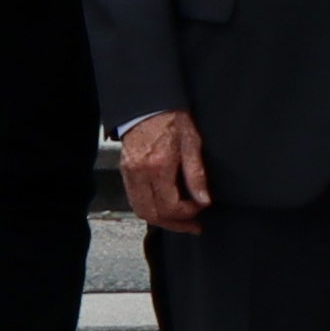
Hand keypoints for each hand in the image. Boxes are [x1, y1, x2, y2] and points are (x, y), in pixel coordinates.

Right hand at [115, 110, 211, 232]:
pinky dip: (150, 209)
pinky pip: (135, 200)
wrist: (147, 104)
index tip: (201, 208)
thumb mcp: (191, 142)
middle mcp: (140, 174)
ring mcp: (129, 174)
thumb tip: (204, 200)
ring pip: (142, 211)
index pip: (170, 206)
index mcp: (157, 167)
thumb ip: (196, 174)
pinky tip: (165, 206)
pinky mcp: (125, 172)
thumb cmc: (172, 118)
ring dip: (162, 220)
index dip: (187, 214)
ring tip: (181, 220)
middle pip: (154, 215)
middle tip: (194, 226)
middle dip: (175, 224)